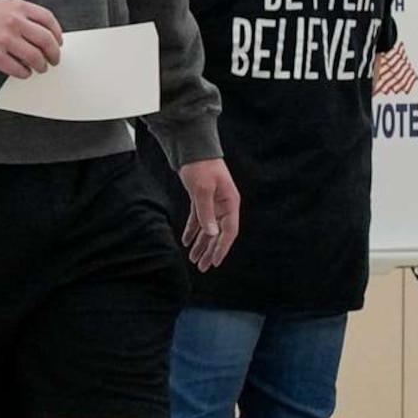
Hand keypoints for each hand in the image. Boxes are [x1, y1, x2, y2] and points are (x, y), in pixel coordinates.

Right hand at [0, 0, 63, 77]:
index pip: (48, 20)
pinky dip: (24, 73)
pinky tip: (23, 72)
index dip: (57, 33)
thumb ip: (23, 17)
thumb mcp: (2, 8)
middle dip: (53, 53)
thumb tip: (45, 37)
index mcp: (17, 7)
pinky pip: (18, 69)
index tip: (58, 42)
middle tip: (53, 60)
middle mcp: (13, 21)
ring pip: (34, 57)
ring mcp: (3, 39)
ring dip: (41, 65)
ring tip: (39, 68)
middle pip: (46, 40)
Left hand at [177, 157, 240, 271]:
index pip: (229, 232)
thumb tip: (211, 234)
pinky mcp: (201, 200)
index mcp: (230, 203)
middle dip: (210, 251)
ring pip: (208, 229)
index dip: (222, 248)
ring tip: (193, 259)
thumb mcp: (202, 190)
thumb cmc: (201, 167)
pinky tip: (187, 242)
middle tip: (202, 267)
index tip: (215, 262)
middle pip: (218, 234)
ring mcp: (213, 203)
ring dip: (201, 244)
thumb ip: (206, 212)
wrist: (193, 150)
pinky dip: (192, 231)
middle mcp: (224, 205)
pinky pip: (198, 220)